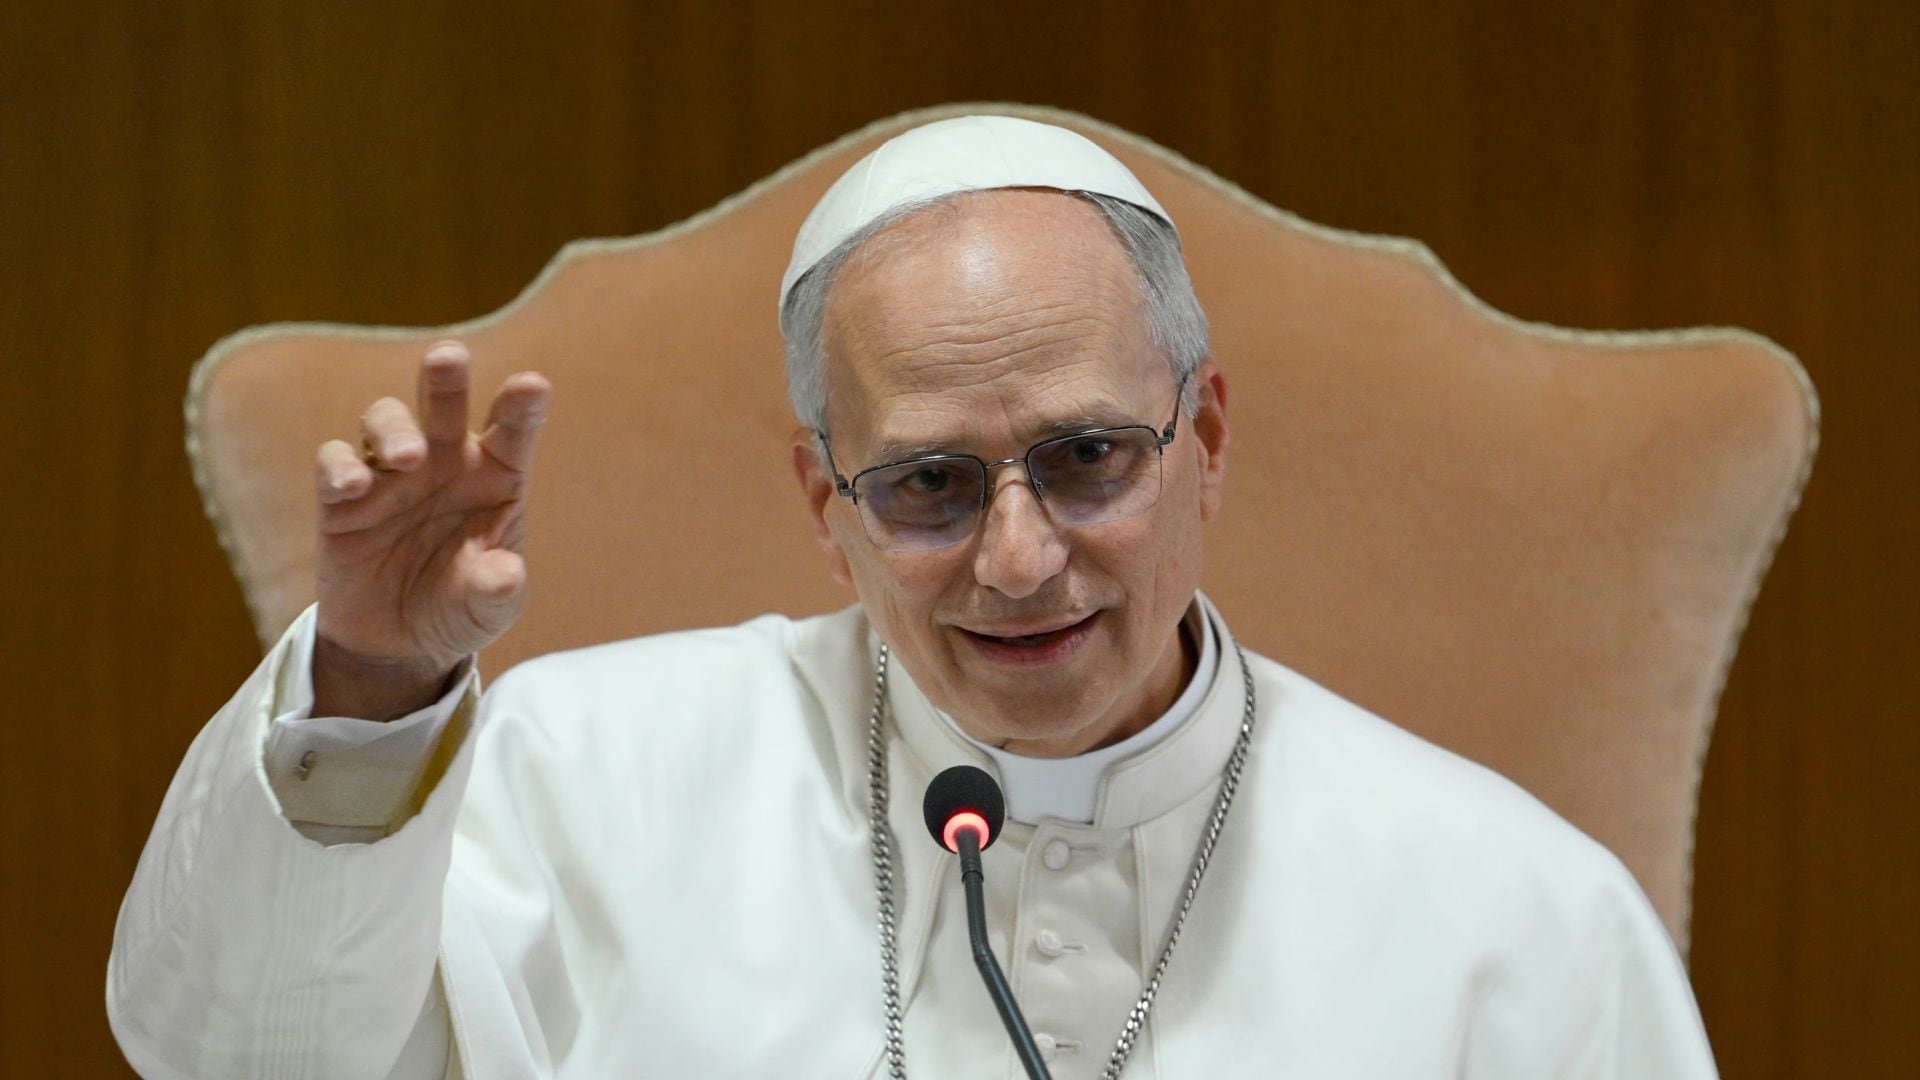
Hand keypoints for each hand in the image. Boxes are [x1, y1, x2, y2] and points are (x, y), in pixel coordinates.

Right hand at [310, 341, 550, 719]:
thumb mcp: (490, 608)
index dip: (522, 404)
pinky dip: (341, 466)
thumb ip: (499, 589)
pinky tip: (355, 486)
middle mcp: (445, 461)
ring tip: (408, 457)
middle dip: (446, 377)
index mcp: (496, 474)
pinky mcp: (342, 499)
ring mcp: (391, 473)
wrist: (400, 646)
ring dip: (394, 428)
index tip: (532, 386)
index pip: (513, 428)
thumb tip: (504, 573)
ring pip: (386, 420)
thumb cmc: (461, 607)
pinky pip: (335, 463)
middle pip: (444, 402)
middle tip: (448, 358)